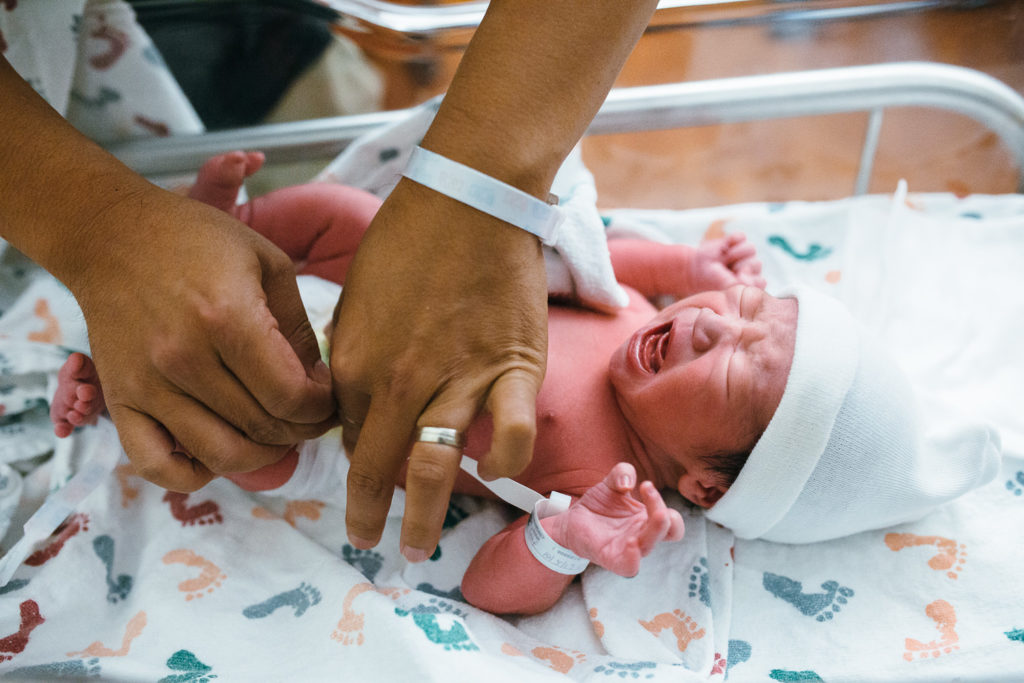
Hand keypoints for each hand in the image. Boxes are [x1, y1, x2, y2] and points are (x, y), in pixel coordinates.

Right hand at [70, 188, 336, 490]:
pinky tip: (220, 451)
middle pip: (263, 429)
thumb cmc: (198, 242)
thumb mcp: (268, 265)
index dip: (322, 408)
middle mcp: (184, 358)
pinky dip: (196, 474)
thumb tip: (320, 388)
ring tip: (276, 431)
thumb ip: (299, 330)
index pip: (291, 397)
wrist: (110, 236)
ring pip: (222, 455)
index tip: (327, 398)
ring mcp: (147, 385)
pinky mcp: (119, 401)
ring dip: (263, 454)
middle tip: (308, 414)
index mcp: (227, 318)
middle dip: (301, 429)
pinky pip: (157, 466)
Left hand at [331, 179, 547, 559]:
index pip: (346, 435)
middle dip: (369, 517)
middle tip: (369, 544)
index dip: (351, 466)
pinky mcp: (510, 367)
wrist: (468, 199)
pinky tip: (493, 467)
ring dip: (423, 517)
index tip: (359, 485)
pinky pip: (509, 430)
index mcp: (356, 361)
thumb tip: (352, 399)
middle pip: (378, 467)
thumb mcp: (356, 296)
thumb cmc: (407, 240)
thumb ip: (351, 354)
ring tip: (418, 548)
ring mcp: (457, 377)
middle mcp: (400, 381)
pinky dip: (503, 457)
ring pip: (434, 465)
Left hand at [549, 463, 684, 576]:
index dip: (665, 504)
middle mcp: (642, 536)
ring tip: (651, 513)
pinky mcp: (609, 558)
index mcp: (647, 521)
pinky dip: (633, 559)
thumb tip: (627, 483)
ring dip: (654, 531)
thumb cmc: (599, 504)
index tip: (645, 485)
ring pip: (649, 547)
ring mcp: (628, 549)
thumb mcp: (611, 481)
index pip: (672, 521)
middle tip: (647, 489)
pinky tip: (631, 542)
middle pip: (669, 532)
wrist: (573, 519)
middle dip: (663, 513)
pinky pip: (628, 567)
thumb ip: (622, 472)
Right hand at [690, 233, 765, 291]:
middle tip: (725, 271)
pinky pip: (741, 236)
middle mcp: (749, 267)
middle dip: (739, 267)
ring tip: (723, 260)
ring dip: (734, 254)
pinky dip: (731, 241)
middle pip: (757, 263)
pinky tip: (723, 249)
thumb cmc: (711, 282)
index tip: (732, 281)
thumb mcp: (729, 288)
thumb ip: (747, 283)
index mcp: (751, 282)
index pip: (761, 280)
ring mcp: (743, 253)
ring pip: (751, 249)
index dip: (748, 280)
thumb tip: (752, 268)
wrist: (694, 271)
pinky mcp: (734, 240)